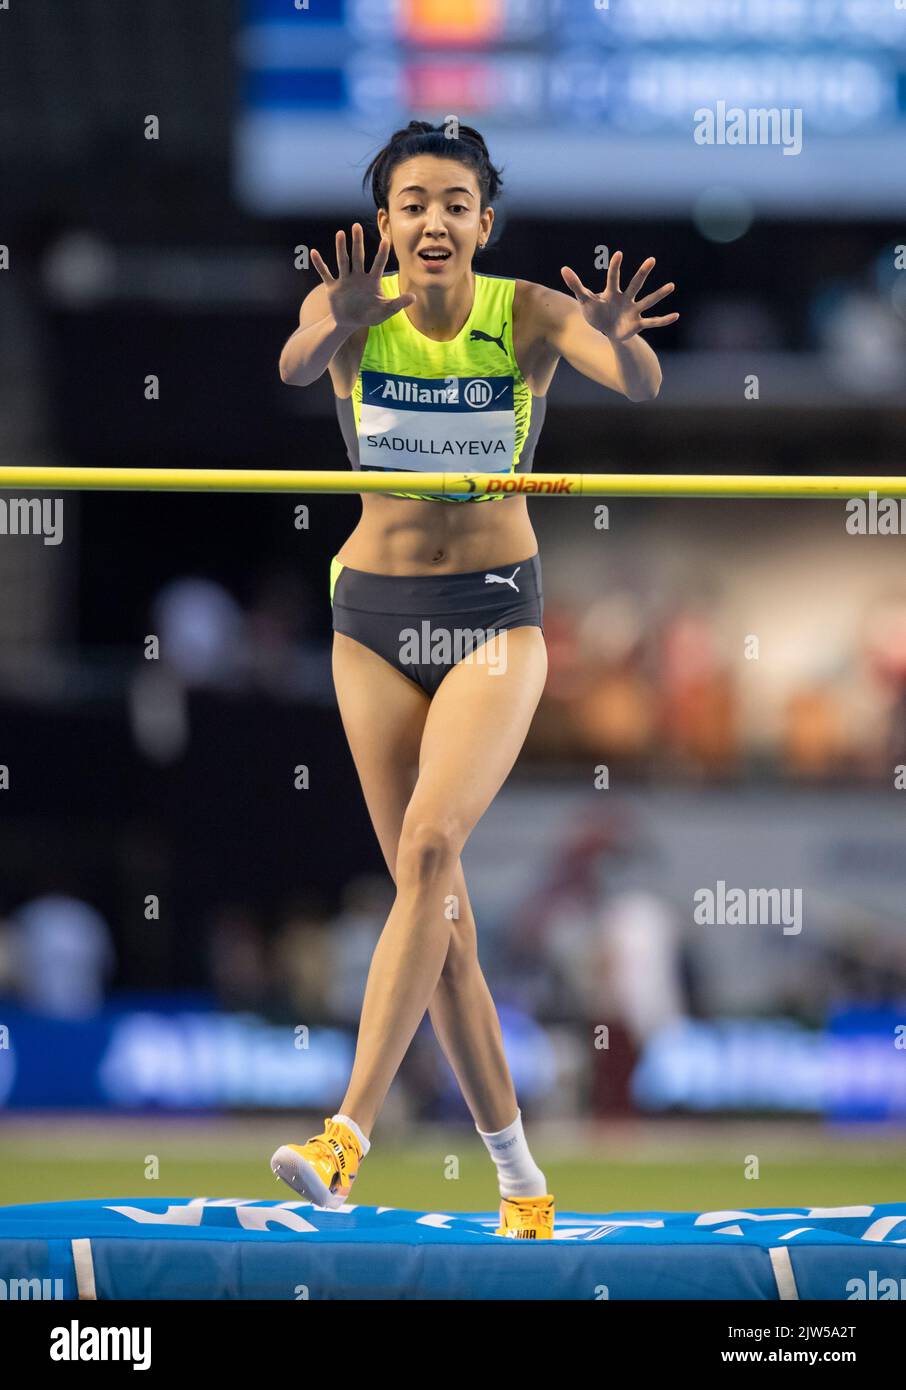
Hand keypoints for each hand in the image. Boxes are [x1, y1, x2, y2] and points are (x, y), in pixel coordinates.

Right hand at [311, 224, 414, 329]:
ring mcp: (344, 280)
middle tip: (357, 226)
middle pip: (358, 257)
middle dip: (357, 242)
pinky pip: (325, 273)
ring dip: (341, 248)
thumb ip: (398, 304)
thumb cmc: (369, 315)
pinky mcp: (332, 287)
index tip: (385, 240)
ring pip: (343, 261)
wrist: (350, 323)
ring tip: (340, 233)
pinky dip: (319, 264)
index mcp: (371, 281)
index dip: (382, 253)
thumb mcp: (385, 311)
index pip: (378, 264)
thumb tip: (413, 297)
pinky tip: (313, 253)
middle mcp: (358, 276)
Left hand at [560, 251, 677, 341]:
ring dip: (659, 294)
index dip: (615, 267)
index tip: (618, 255)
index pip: (613, 278)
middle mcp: (626, 299)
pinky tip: (676, 315)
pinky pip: (652, 322)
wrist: (606, 332)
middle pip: (635, 284)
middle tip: (651, 260)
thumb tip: (563, 268)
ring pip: (648, 301)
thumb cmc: (596, 313)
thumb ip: (576, 285)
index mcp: (612, 293)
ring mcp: (633, 311)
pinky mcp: (637, 324)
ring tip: (671, 285)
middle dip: (642, 273)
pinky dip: (663, 320)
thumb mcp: (585, 301)